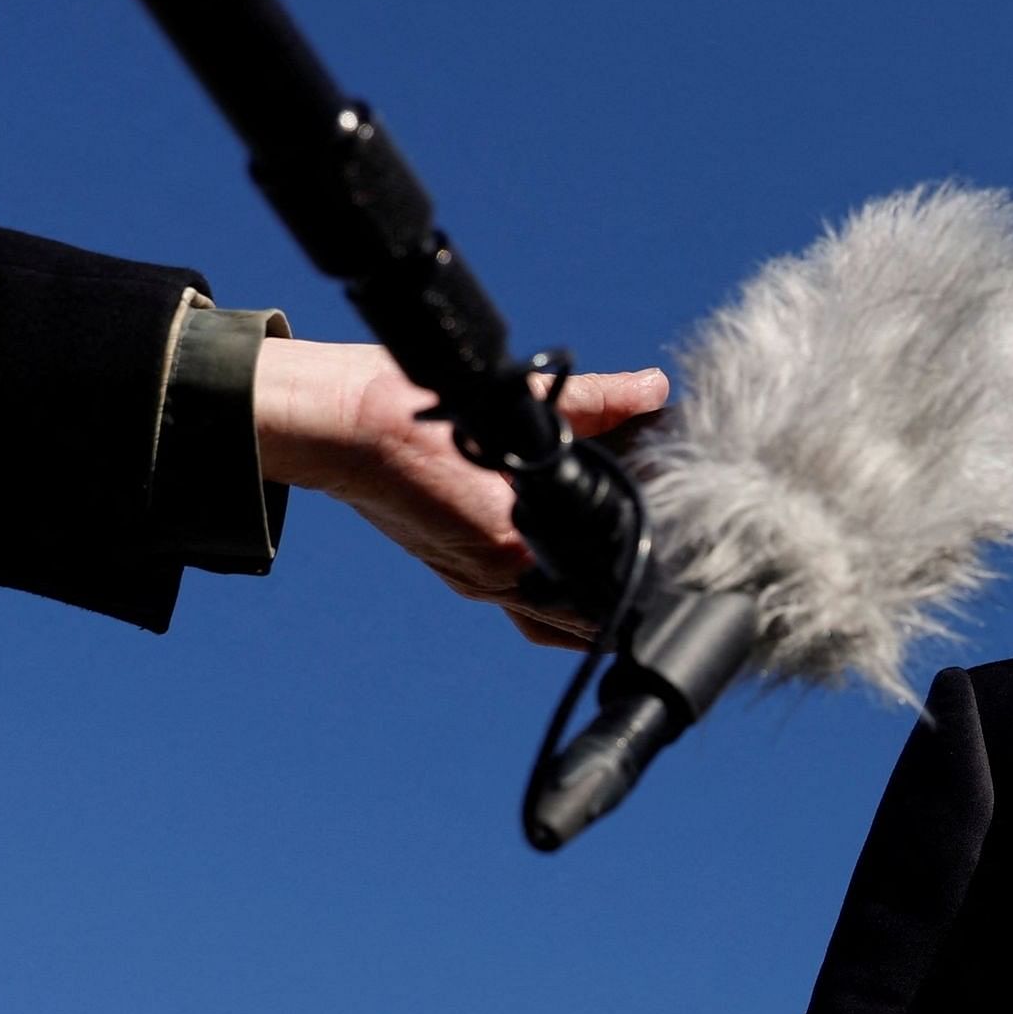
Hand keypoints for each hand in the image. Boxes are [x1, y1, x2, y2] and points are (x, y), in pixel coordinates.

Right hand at [251, 339, 669, 646]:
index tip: (677, 567)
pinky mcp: (462, 576)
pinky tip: (582, 580)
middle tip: (665, 580)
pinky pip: (525, 610)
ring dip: (591, 610)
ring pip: (554, 624)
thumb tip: (652, 389)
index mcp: (510, 542)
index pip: (598, 590)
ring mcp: (476, 583)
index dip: (641, 579)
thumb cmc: (412, 412)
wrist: (336, 426)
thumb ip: (590, 404)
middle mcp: (495, 577)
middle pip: (581, 618)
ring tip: (630, 586)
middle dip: (622, 599)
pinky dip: (558, 603)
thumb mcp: (510, 403)